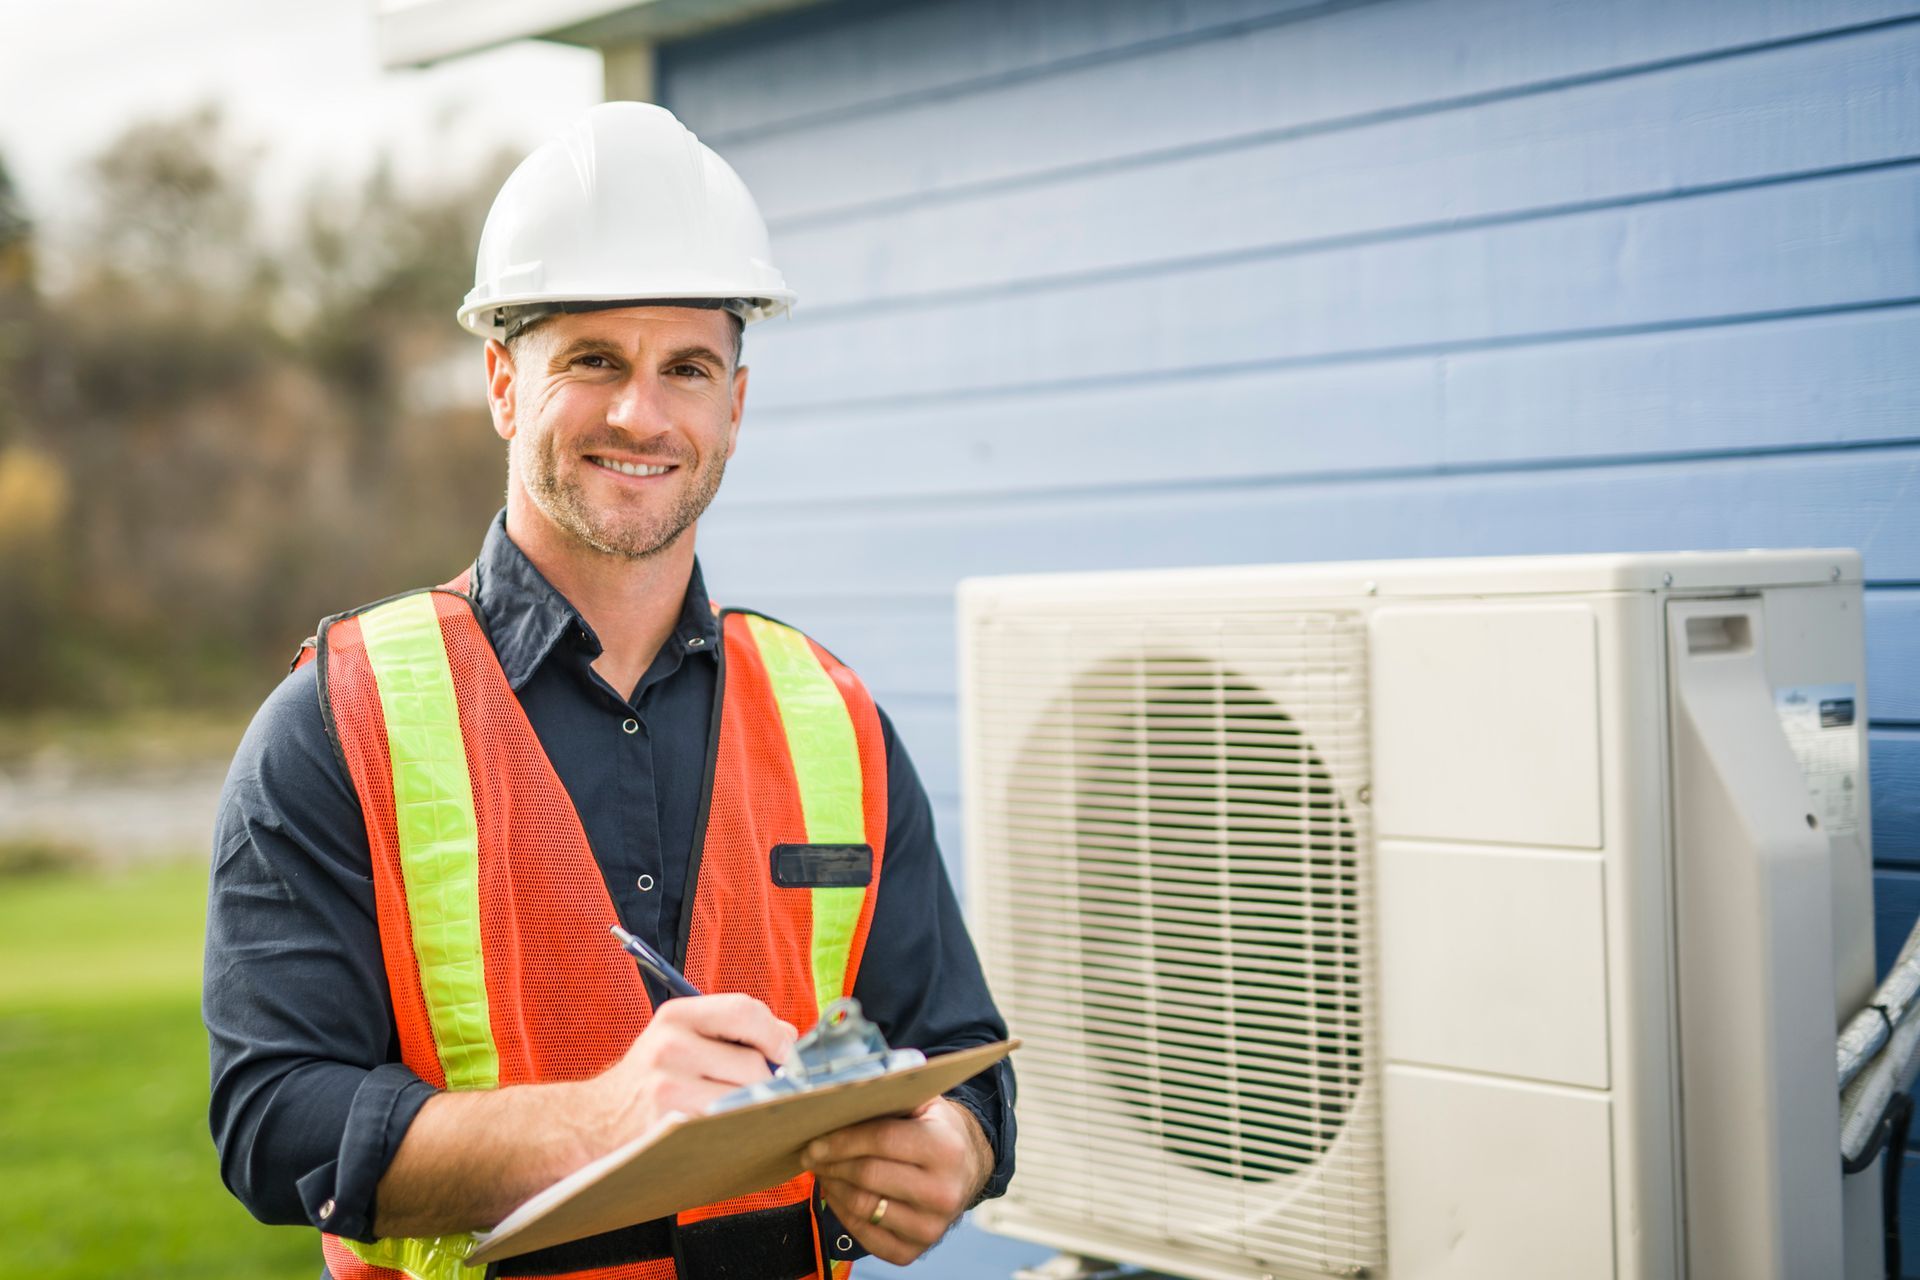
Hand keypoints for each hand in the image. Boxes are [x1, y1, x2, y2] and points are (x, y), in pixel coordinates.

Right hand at [582, 994, 796, 1154]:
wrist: (591, 1123)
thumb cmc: (648, 1080)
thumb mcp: (680, 1040)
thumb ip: (732, 1032)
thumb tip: (790, 1036)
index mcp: (676, 1016)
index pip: (743, 1010)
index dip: (774, 1033)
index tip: (784, 1052)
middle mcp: (669, 1045)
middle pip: (752, 1062)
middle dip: (766, 1082)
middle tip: (757, 1093)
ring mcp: (666, 1087)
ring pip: (744, 1098)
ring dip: (753, 1109)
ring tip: (737, 1112)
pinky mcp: (668, 1125)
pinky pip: (727, 1127)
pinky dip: (737, 1130)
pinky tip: (727, 1130)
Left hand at [802, 1096, 992, 1266]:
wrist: (968, 1170)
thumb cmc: (937, 1131)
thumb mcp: (925, 1105)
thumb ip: (890, 1099)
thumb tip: (838, 1100)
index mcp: (946, 1148)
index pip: (881, 1140)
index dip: (842, 1140)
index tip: (815, 1140)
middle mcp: (943, 1192)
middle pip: (867, 1176)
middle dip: (831, 1163)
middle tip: (811, 1154)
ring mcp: (930, 1227)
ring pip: (862, 1207)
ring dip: (833, 1187)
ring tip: (823, 1170)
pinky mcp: (913, 1251)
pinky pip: (863, 1235)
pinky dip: (842, 1213)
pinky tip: (837, 1194)